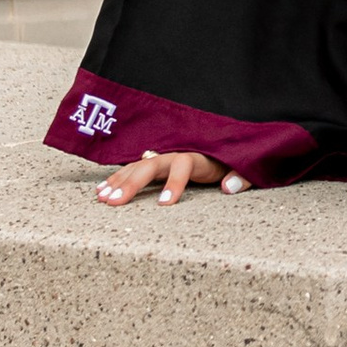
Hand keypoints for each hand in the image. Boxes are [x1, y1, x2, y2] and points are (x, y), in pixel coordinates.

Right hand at [94, 149, 243, 203]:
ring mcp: (162, 157)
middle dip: (132, 183)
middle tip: (115, 203)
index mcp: (198, 156)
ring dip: (118, 182)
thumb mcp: (244, 166)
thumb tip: (228, 187)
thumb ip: (241, 176)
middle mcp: (176, 153)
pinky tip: (102, 191)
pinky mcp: (154, 163)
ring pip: (137, 167)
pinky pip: (132, 169)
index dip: (174, 183)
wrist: (222, 142)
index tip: (165, 204)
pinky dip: (117, 179)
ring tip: (103, 199)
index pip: (183, 165)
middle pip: (151, 165)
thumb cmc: (231, 160)